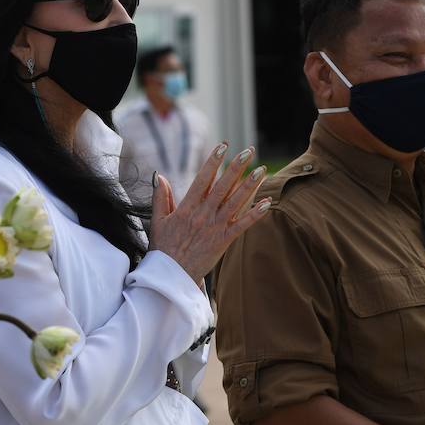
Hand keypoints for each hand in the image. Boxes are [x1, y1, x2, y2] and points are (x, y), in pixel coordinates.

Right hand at [148, 142, 270, 283]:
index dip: (213, 162)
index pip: (202, 179)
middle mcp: (202, 215)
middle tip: (248, 151)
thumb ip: (160, 198)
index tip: (223, 147)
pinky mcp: (223, 241)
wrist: (170, 277)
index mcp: (186, 208)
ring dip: (250, 186)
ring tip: (261, 170)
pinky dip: (255, 214)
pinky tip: (267, 203)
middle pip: (222, 186)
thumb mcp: (157, 221)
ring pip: (235, 202)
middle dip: (236, 167)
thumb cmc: (163, 250)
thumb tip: (160, 176)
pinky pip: (242, 225)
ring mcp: (214, 228)